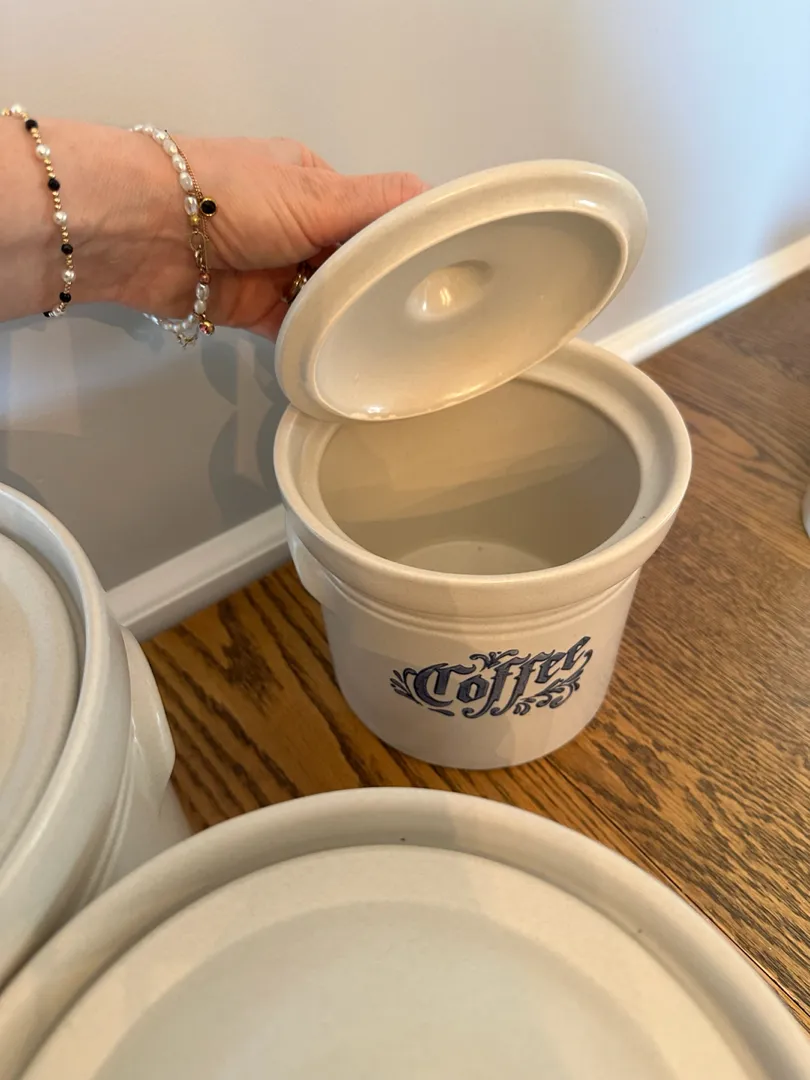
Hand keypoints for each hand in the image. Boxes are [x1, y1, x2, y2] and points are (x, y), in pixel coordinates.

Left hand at [118, 134, 426, 338]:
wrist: (144, 232)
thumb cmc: (229, 197)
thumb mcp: (315, 193)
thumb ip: (377, 205)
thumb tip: (437, 203)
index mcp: (314, 185)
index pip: (373, 216)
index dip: (400, 243)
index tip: (433, 277)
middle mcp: (296, 226)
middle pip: (351, 263)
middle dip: (375, 287)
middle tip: (417, 321)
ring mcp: (274, 269)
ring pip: (325, 300)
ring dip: (345, 318)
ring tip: (389, 344)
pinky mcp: (252, 309)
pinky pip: (295, 331)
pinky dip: (315, 343)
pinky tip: (345, 359)